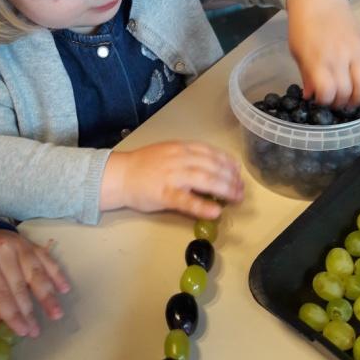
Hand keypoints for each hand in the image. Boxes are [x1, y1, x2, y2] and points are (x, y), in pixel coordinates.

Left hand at [0, 231, 69, 341]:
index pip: (0, 294)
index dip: (12, 314)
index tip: (24, 331)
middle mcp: (3, 253)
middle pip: (19, 286)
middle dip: (28, 310)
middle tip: (37, 330)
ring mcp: (20, 246)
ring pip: (35, 273)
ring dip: (47, 295)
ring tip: (56, 314)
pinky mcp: (32, 243)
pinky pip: (47, 259)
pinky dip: (57, 274)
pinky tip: (64, 288)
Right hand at [100, 141, 243, 218]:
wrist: (119, 175)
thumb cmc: (143, 166)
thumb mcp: (168, 153)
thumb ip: (188, 157)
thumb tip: (213, 167)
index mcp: (181, 148)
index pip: (211, 152)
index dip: (227, 162)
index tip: (237, 172)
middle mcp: (179, 158)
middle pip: (212, 166)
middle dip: (230, 178)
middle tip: (240, 189)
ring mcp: (172, 176)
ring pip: (205, 180)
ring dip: (225, 189)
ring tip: (236, 198)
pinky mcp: (165, 194)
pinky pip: (187, 200)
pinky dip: (203, 206)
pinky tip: (215, 212)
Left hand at [287, 0, 359, 105]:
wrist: (319, 0)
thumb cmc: (302, 27)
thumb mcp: (298, 52)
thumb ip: (306, 75)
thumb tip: (310, 96)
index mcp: (317, 59)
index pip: (327, 91)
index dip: (324, 101)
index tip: (320, 101)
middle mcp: (338, 56)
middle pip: (346, 91)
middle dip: (339, 102)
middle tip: (334, 103)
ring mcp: (354, 50)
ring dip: (356, 96)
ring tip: (349, 100)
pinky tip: (356, 83)